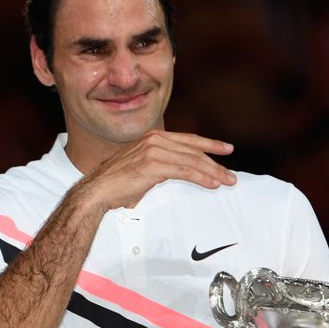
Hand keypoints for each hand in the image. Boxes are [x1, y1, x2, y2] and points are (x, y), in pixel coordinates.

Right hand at [78, 130, 235, 211]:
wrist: (98, 190)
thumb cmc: (117, 182)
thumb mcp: (141, 165)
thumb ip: (160, 164)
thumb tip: (178, 171)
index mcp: (152, 137)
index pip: (187, 139)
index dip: (209, 144)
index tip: (225, 148)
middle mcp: (154, 140)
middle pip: (193, 150)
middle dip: (215, 162)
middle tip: (230, 173)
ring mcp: (154, 151)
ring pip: (192, 161)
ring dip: (213, 172)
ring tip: (226, 181)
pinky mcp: (154, 165)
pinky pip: (185, 171)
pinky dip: (201, 178)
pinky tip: (212, 183)